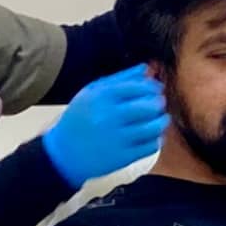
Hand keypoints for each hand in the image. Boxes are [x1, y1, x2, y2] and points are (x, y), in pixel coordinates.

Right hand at [42, 66, 166, 188]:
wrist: (64, 153)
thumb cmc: (80, 119)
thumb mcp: (92, 92)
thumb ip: (120, 78)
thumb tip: (146, 68)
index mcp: (100, 98)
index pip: (137, 87)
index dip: (152, 87)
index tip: (156, 89)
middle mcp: (108, 117)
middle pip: (148, 107)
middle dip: (159, 103)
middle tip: (159, 104)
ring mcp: (116, 139)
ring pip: (152, 128)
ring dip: (161, 122)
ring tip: (160, 119)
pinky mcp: (122, 158)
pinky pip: (149, 147)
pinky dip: (155, 140)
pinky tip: (151, 136)